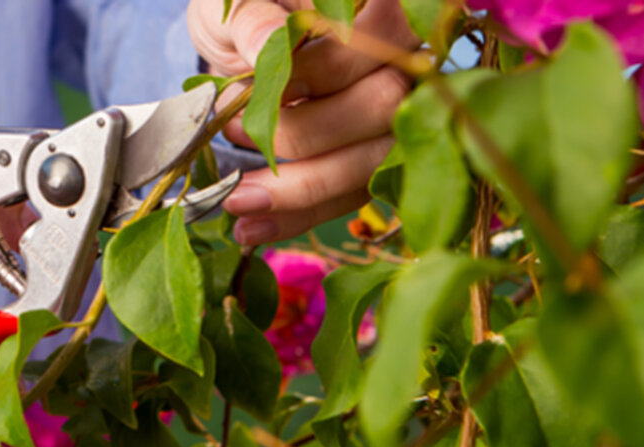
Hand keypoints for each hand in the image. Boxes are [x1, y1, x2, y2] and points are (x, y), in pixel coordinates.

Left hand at [188, 0, 419, 243]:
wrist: (240, 42)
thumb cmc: (245, 13)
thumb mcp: (237, 3)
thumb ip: (254, 18)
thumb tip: (270, 46)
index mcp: (379, 10)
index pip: (375, 39)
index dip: (319, 69)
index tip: (258, 85)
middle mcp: (406, 62)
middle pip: (383, 106)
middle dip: (306, 132)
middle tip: (237, 132)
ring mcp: (398, 117)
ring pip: (372, 162)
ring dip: (302, 190)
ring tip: (238, 201)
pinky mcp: (372, 160)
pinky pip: (348, 196)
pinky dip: (298, 216)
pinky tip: (252, 227)